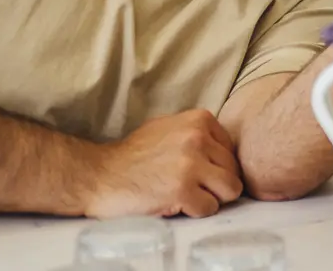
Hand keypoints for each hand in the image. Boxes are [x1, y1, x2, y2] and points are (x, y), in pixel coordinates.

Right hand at [85, 109, 243, 217]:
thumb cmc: (133, 155)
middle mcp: (199, 138)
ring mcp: (192, 164)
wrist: (98, 175)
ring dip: (211, 198)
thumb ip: (199, 133)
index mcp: (200, 120)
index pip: (232, 150)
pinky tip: (177, 205)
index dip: (217, 166)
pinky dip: (195, 211)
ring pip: (230, 190)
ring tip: (188, 197)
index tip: (199, 173)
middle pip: (233, 171)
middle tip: (193, 188)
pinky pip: (209, 208)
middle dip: (216, 184)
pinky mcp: (182, 190)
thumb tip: (226, 149)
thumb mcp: (169, 127)